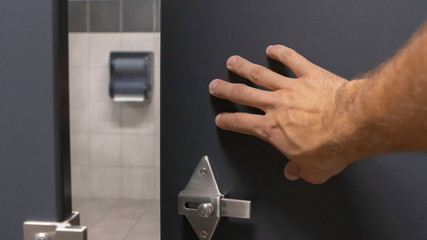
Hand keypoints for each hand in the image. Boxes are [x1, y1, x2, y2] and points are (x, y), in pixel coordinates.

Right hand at [209, 45, 358, 183]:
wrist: (352, 124)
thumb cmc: (331, 146)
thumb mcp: (313, 170)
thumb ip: (300, 171)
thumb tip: (295, 173)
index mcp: (271, 129)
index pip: (242, 123)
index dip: (228, 121)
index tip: (222, 118)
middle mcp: (276, 105)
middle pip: (243, 94)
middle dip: (226, 90)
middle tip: (216, 85)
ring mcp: (291, 87)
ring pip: (261, 74)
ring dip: (244, 68)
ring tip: (233, 62)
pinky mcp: (309, 75)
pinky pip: (292, 60)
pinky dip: (281, 52)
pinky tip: (272, 49)